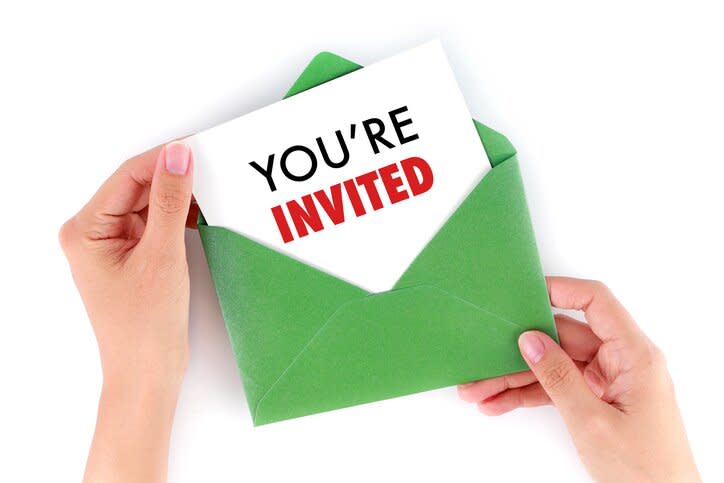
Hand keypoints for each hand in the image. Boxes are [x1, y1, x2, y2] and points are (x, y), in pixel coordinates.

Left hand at [60, 142, 196, 482]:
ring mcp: (114, 244)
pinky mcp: (133, 256)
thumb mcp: (162, 256)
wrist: (148, 373)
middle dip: (174, 176)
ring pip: (150, 203)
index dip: (163, 158)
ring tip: (211, 187)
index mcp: (86, 230)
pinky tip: (202, 211)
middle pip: (138, 187)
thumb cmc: (144, 327)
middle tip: (211, 164)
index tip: (197, 147)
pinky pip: (157, 222)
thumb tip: (177, 156)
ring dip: (179, 196)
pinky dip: (178, 215)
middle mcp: (94, 233)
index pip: (128, 177)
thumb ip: (169, 202)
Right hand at [458, 277, 699, 482]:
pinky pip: (557, 387)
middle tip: (484, 355)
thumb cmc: (646, 469)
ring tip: (480, 388)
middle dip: (519, 351)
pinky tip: (499, 402)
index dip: (560, 291)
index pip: (596, 303)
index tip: (524, 293)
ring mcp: (608, 381)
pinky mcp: (597, 400)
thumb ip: (558, 377)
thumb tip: (531, 341)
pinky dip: (528, 395)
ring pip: (554, 365)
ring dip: (515, 378)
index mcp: (634, 355)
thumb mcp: (592, 421)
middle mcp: (622, 361)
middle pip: (563, 338)